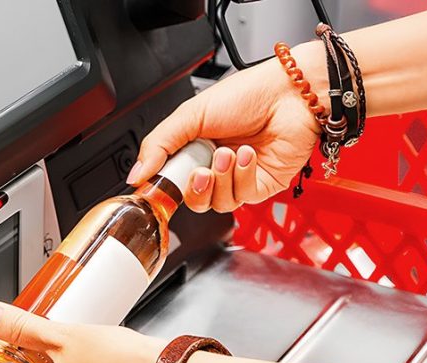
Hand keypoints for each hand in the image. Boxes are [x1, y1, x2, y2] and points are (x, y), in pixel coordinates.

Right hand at [127, 43, 325, 212]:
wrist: (290, 95)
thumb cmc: (247, 94)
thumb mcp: (190, 114)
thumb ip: (159, 145)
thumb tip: (137, 173)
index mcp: (196, 148)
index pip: (173, 181)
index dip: (166, 188)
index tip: (158, 186)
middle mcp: (216, 166)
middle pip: (194, 200)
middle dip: (195, 188)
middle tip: (200, 169)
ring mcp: (239, 178)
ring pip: (218, 203)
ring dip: (222, 178)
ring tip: (229, 153)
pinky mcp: (262, 186)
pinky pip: (243, 197)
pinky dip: (243, 176)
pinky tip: (248, 155)